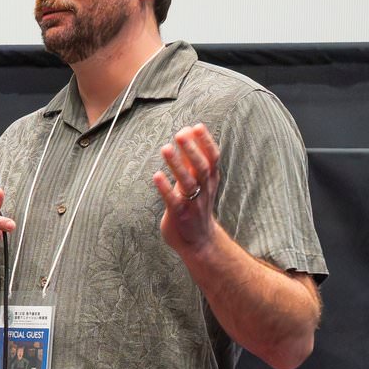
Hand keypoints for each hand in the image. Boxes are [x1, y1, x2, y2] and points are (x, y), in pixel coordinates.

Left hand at [155, 123, 221, 251]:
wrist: (199, 242)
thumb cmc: (196, 207)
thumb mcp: (199, 183)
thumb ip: (194, 162)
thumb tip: (189, 135)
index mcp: (210, 180)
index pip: (212, 158)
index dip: (205, 142)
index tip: (196, 126)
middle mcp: (204, 189)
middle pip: (201, 167)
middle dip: (191, 150)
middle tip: (180, 133)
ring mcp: (193, 203)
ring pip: (187, 182)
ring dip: (177, 165)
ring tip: (166, 148)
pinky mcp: (180, 215)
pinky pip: (173, 200)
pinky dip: (165, 188)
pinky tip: (156, 176)